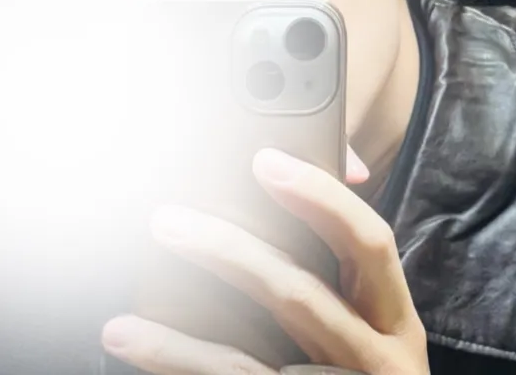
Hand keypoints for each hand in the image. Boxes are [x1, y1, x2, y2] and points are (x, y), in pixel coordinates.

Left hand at [102, 149, 428, 374]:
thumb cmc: (362, 364)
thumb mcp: (370, 318)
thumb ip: (341, 261)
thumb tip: (342, 173)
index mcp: (392, 312)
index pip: (368, 240)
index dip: (321, 196)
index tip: (266, 162)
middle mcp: (378, 355)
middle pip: (299, 295)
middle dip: (229, 253)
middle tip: (167, 221)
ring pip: (251, 362)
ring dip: (179, 340)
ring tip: (123, 321)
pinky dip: (179, 369)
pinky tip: (139, 349)